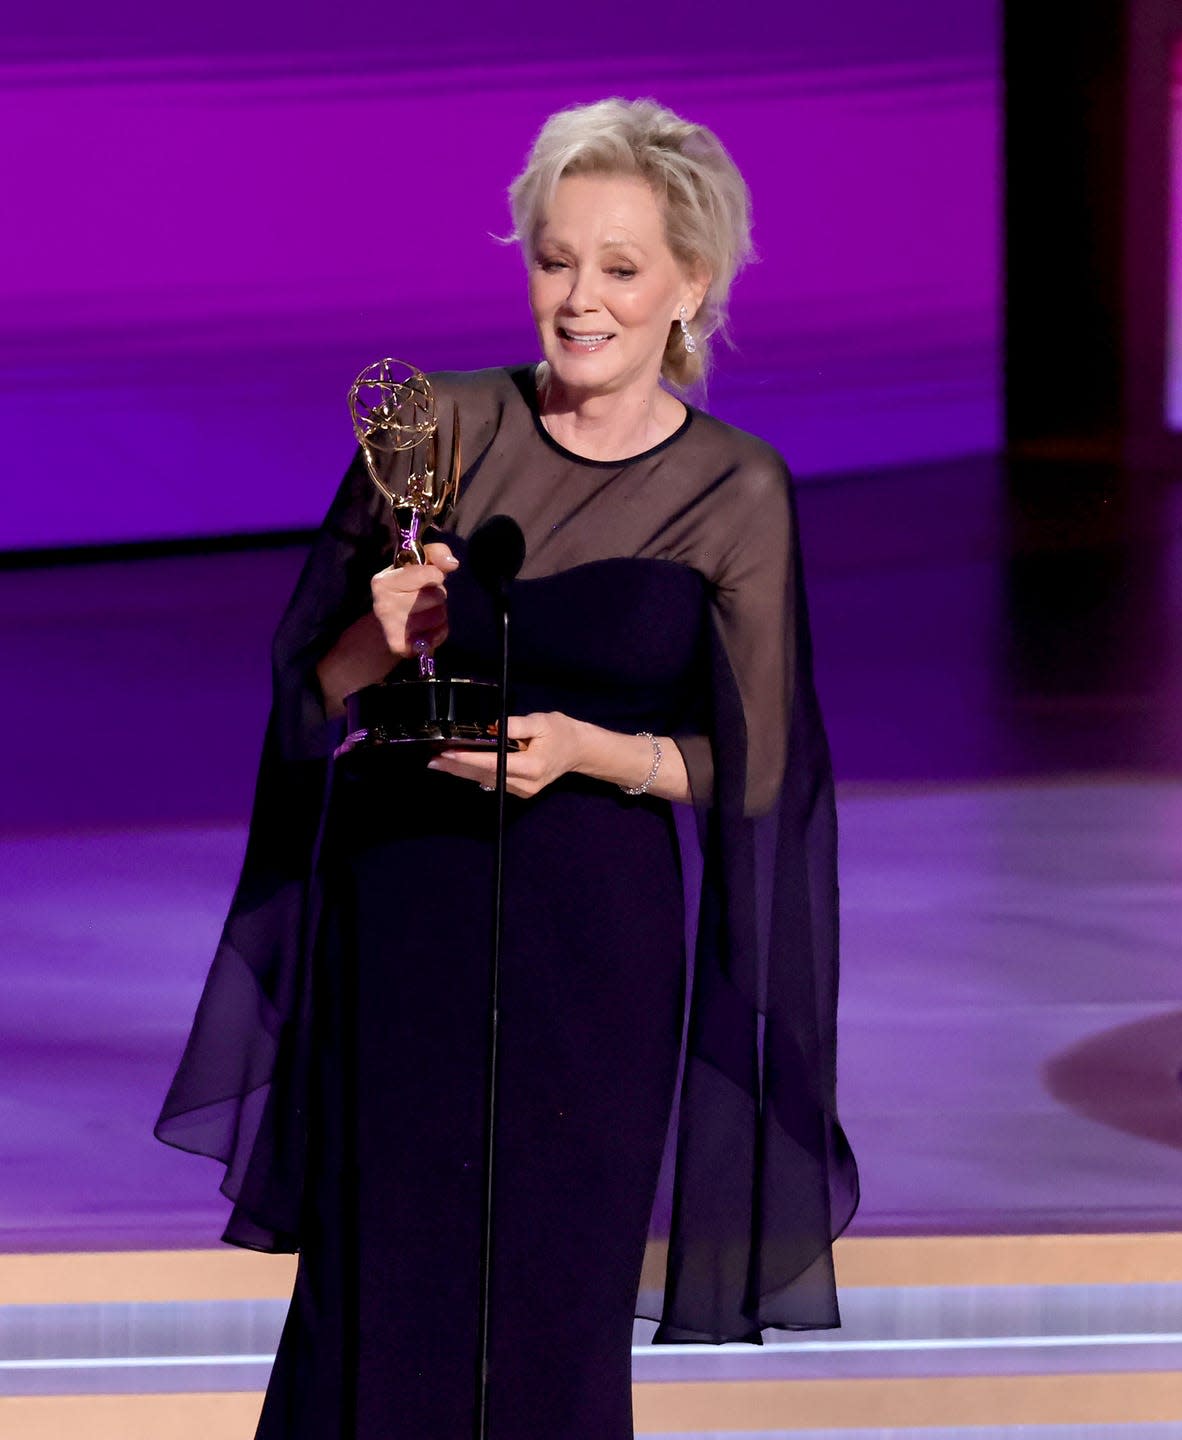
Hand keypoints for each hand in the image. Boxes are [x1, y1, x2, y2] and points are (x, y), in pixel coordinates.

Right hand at [370, 542, 458, 660]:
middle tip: (423, 599)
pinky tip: (426, 630)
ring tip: (424, 613)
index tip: (425, 579)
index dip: (435, 575)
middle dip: (437, 595)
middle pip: (438, 595)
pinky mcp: (402, 646)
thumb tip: (451, 563)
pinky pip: (439, 634)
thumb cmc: (406, 590)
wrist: (384, 628)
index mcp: (383, 581)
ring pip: (440, 615)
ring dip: (439, 613)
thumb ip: (436, 554)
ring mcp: (392, 627)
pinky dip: (439, 632)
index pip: (432, 574)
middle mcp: (383, 604)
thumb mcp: (418, 565)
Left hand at [428, 711, 586, 798]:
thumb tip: (491, 727)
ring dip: (460, 772)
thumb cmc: (561, 733)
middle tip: (432, 759)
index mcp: (532, 766)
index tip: (448, 753)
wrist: (578, 751)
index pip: (494, 762)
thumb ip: (515, 725)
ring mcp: (522, 791)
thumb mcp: (541, 722)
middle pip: (484, 775)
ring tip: (437, 762)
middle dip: (457, 767)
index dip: (469, 758)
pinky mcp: (518, 791)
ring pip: (485, 780)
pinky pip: (491, 781)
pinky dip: (473, 773)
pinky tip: (456, 766)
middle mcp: (525, 784)